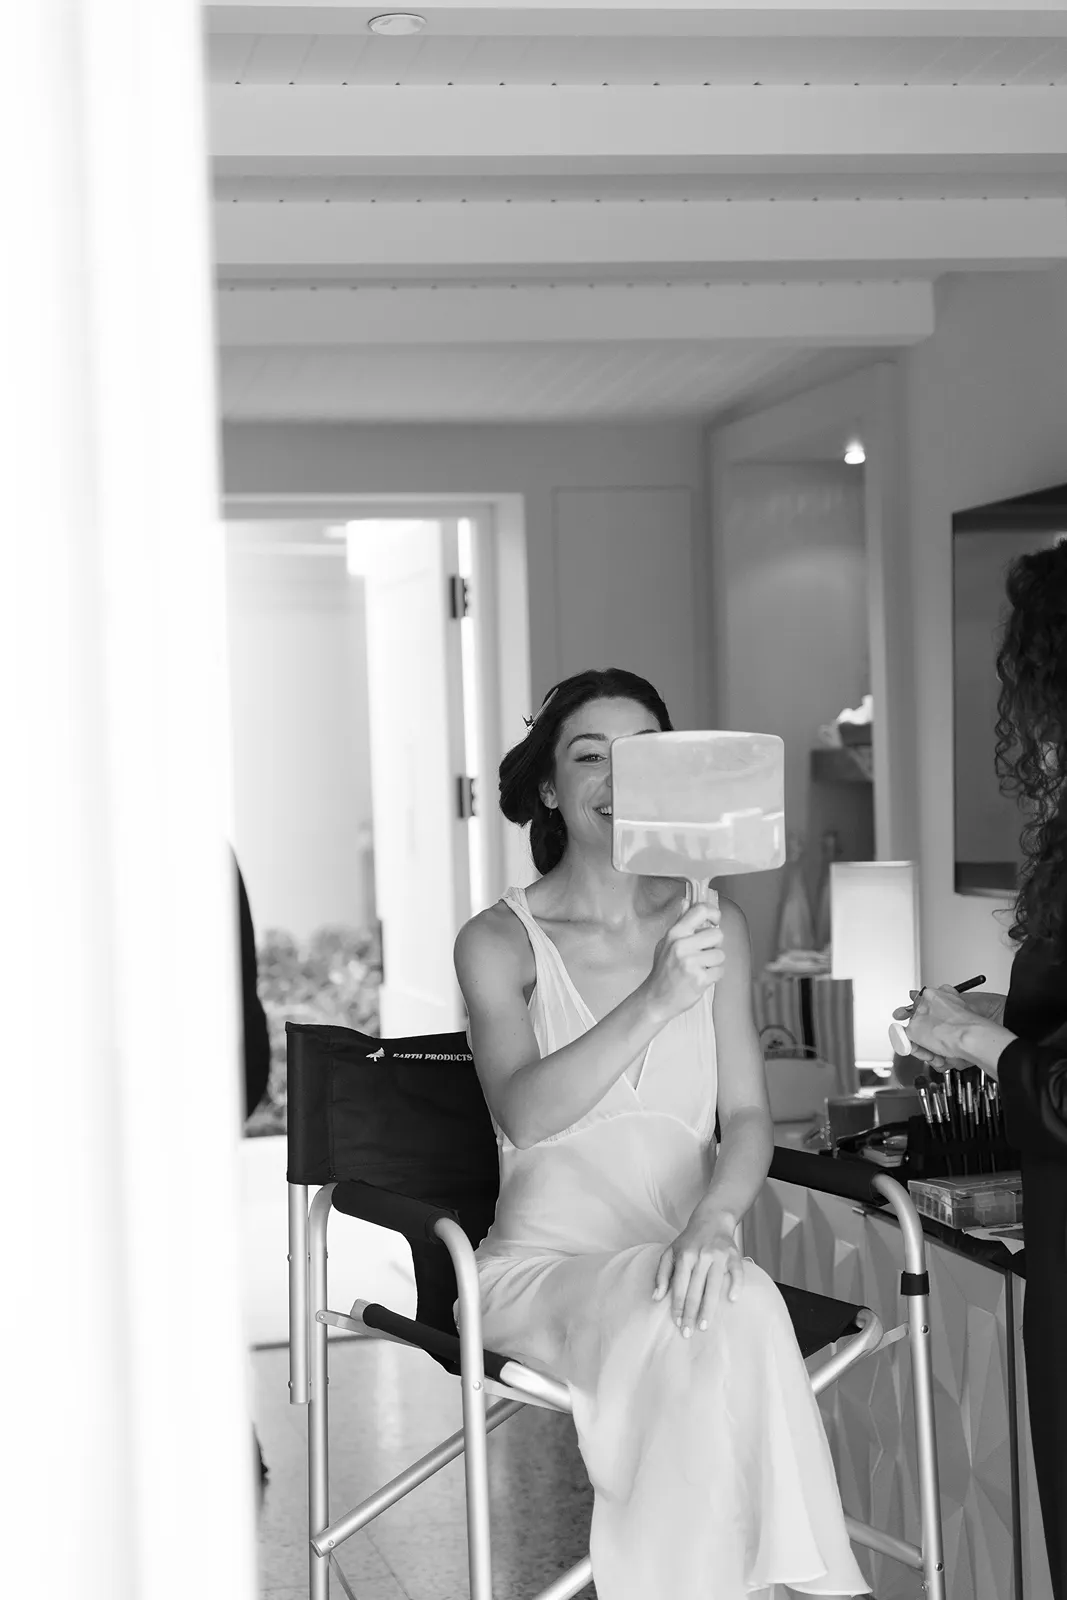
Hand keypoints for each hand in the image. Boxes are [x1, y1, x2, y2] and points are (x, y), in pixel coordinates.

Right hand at [642, 898, 725, 1023]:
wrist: (656, 999)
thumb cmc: (663, 972)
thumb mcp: (665, 943)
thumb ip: (679, 924)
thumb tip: (686, 902)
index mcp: (674, 934)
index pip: (700, 911)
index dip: (713, 913)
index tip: (715, 920)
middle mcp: (682, 946)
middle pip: (717, 934)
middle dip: (715, 944)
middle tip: (703, 953)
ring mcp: (691, 963)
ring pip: (720, 954)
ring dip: (714, 962)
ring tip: (701, 968)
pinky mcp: (700, 979)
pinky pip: (720, 971)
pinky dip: (714, 976)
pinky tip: (701, 978)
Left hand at [652, 1209, 742, 1336]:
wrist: (711, 1219)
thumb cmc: (689, 1241)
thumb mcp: (670, 1252)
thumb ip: (662, 1274)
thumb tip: (656, 1297)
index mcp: (684, 1256)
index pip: (680, 1286)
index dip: (678, 1306)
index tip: (677, 1323)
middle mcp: (701, 1256)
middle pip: (695, 1290)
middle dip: (691, 1313)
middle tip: (688, 1333)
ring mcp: (719, 1256)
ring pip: (713, 1286)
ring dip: (708, 1308)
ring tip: (704, 1326)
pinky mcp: (734, 1255)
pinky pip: (737, 1272)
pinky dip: (736, 1285)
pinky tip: (732, 1300)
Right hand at [893, 988, 1005, 1071]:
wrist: (976, 1042)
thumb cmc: (953, 1029)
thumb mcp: (914, 1030)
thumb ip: (903, 1032)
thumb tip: (901, 1034)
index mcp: (931, 996)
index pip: (913, 1008)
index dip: (905, 1022)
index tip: (902, 1031)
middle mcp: (946, 1004)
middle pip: (926, 1028)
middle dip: (922, 1044)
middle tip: (920, 1049)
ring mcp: (958, 1018)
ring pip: (939, 1040)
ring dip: (935, 1052)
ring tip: (938, 1056)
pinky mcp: (967, 1032)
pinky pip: (952, 1046)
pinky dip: (949, 1055)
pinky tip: (949, 1058)